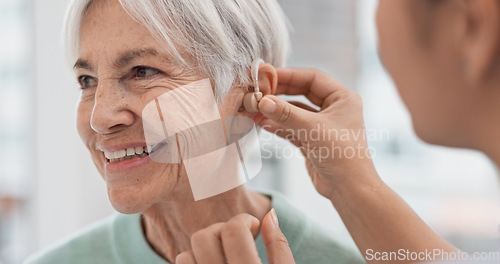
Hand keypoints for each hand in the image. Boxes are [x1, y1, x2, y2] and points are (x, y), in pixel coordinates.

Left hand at [176, 210, 294, 263]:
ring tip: (223, 253)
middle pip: (204, 238)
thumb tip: (269, 215)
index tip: (253, 225)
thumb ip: (279, 247)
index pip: (233, 231)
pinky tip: (212, 263)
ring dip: (204, 247)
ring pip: (186, 255)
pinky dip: (193, 260)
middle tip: (237, 238)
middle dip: (222, 230)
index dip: (244, 220)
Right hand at [257, 68, 379, 198]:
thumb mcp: (313, 130)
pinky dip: (277, 125)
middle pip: (301, 92)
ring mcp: (322, 125)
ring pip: (294, 111)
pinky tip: (262, 123)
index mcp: (342, 98)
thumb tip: (263, 101)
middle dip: (279, 93)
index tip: (266, 76)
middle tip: (257, 91)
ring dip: (275, 110)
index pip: (312, 78)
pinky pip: (291, 127)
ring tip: (254, 109)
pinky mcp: (312, 140)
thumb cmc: (342, 156)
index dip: (288, 75)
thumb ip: (286, 114)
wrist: (349, 189)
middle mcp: (333, 108)